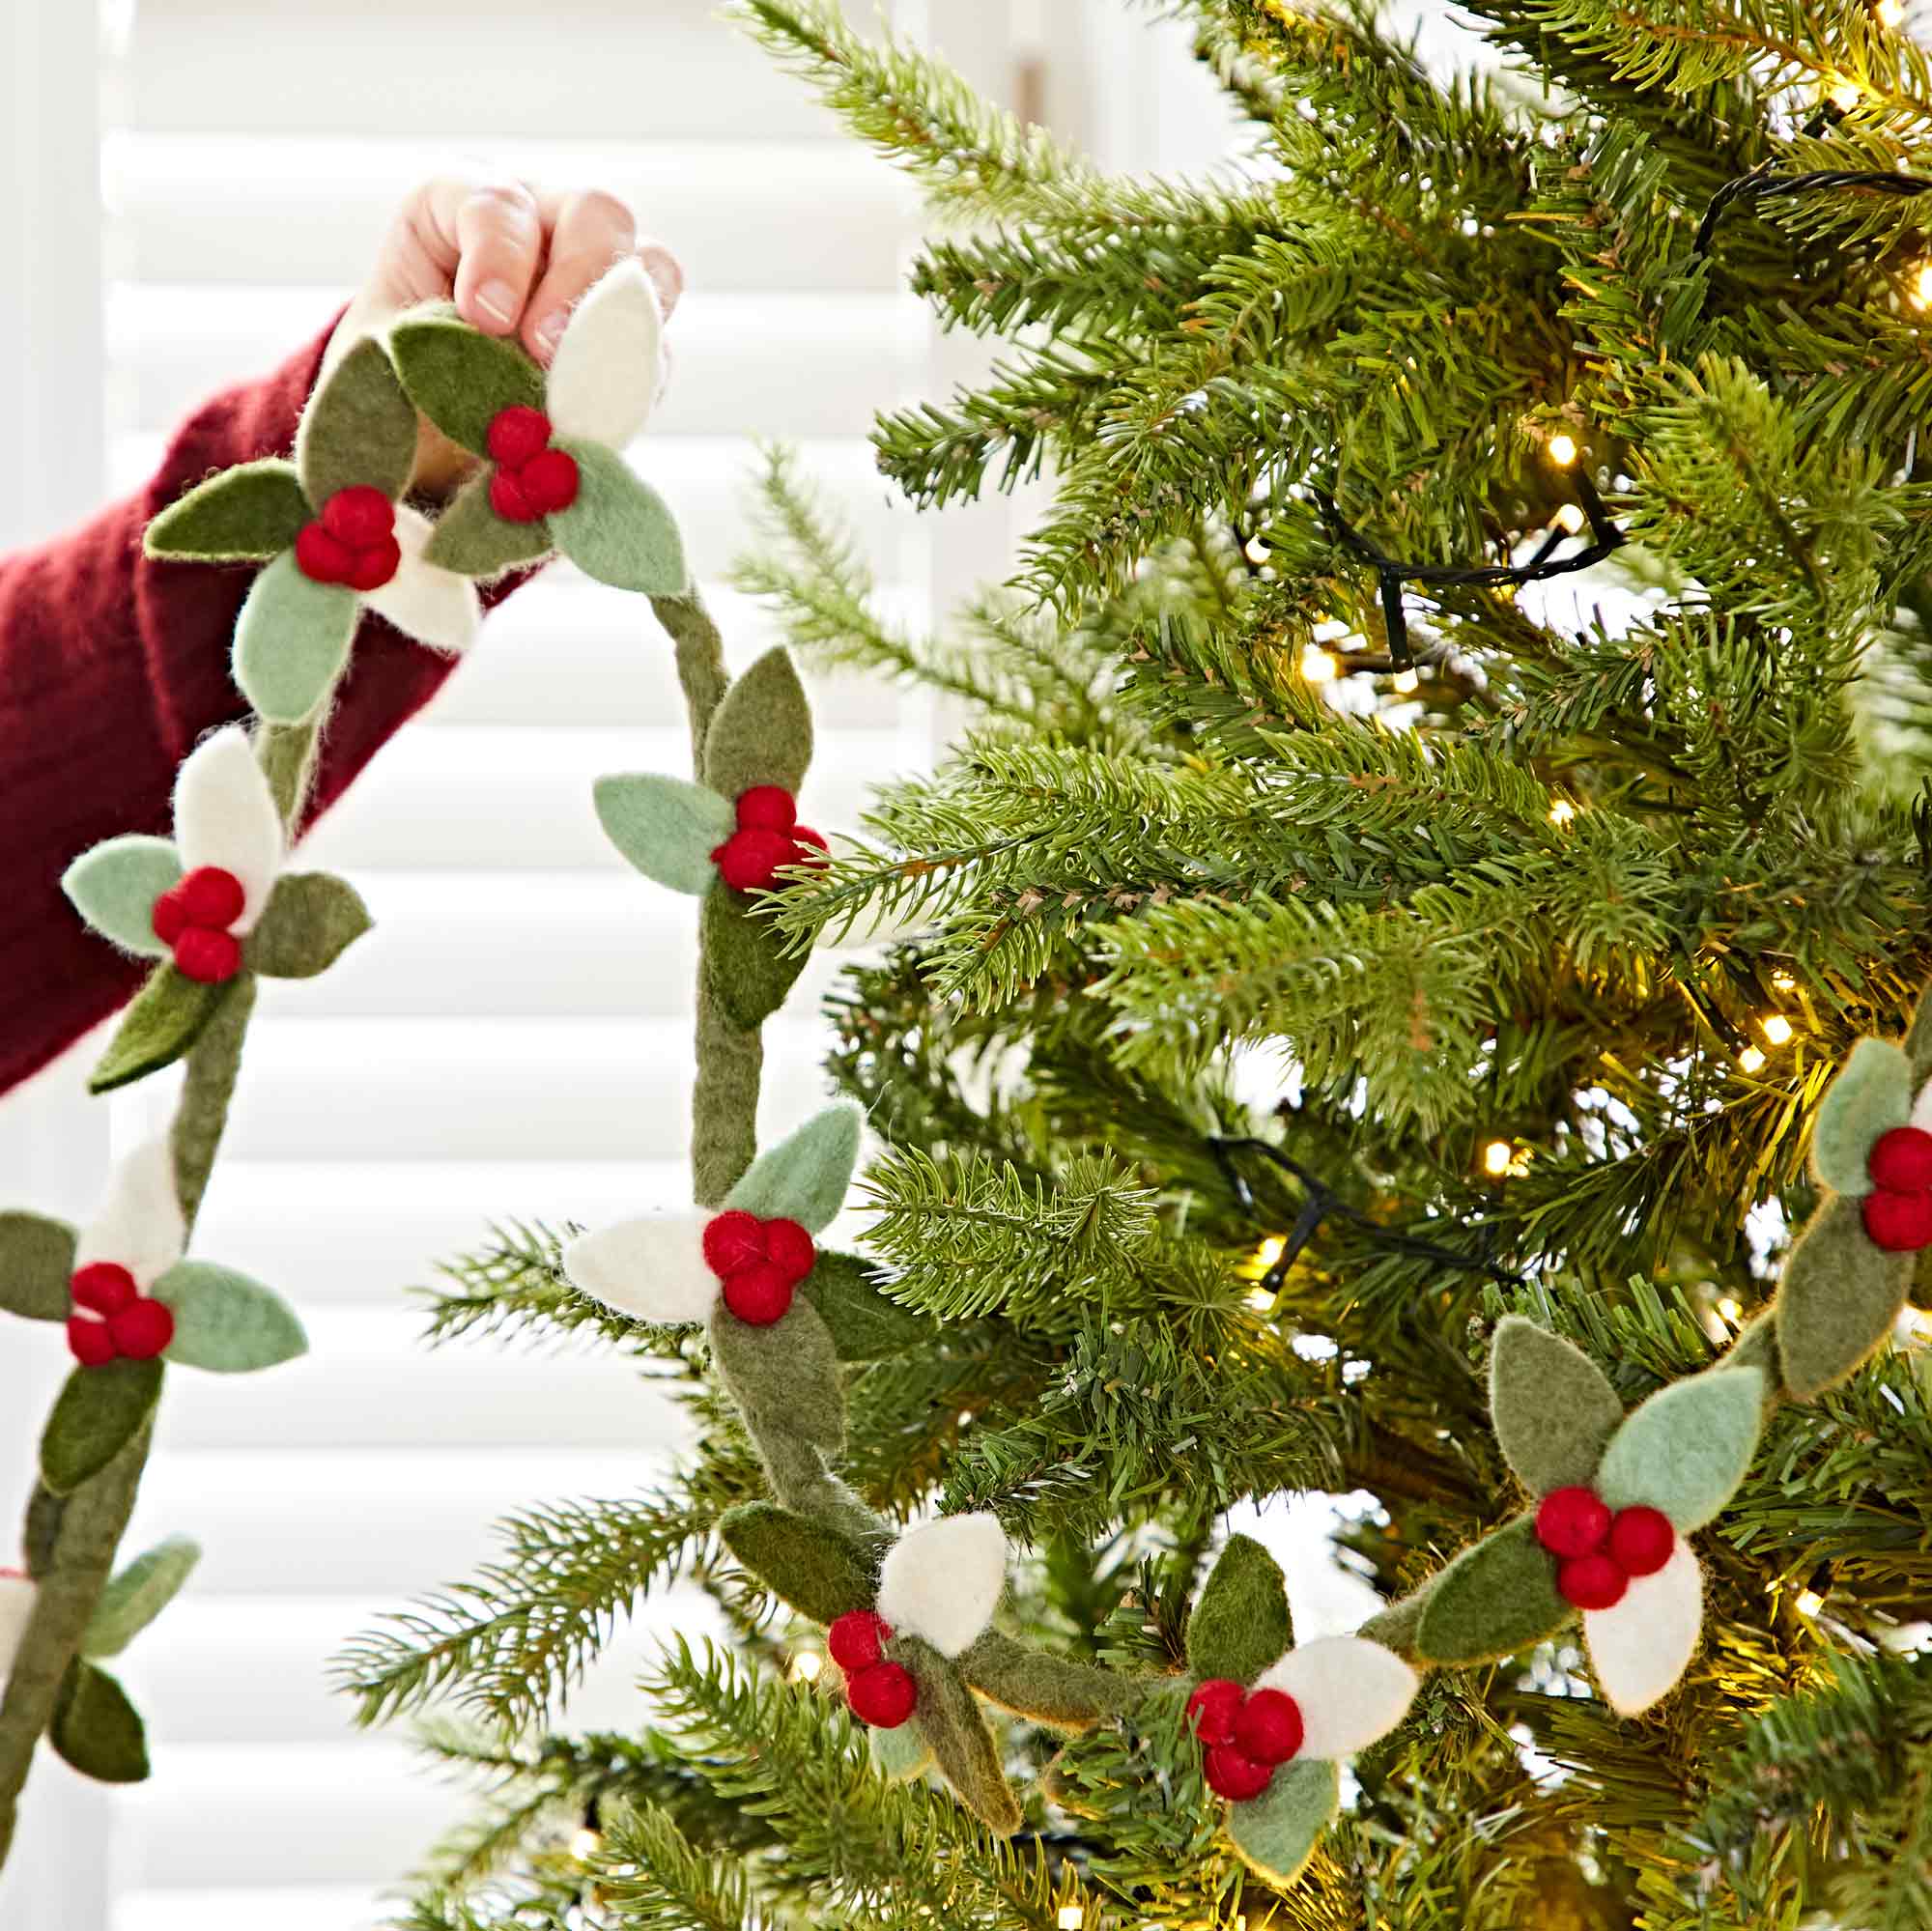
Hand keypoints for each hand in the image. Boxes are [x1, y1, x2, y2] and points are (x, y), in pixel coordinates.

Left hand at [331, 178, 683, 492]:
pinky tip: (591, 412)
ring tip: (578, 381)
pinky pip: (655, 346)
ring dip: (622, 322)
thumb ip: (430, 350)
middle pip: (594, 212)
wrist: (418, 427)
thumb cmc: (396, 375)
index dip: (499, 254)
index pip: (499, 201)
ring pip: (650, 265)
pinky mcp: (627, 338)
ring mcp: (596, 278)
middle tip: (544, 348)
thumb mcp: (390, 354)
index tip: (484, 318)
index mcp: (463, 204)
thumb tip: (497, 377)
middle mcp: (542, 223)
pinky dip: (632, 378)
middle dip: (575, 279)